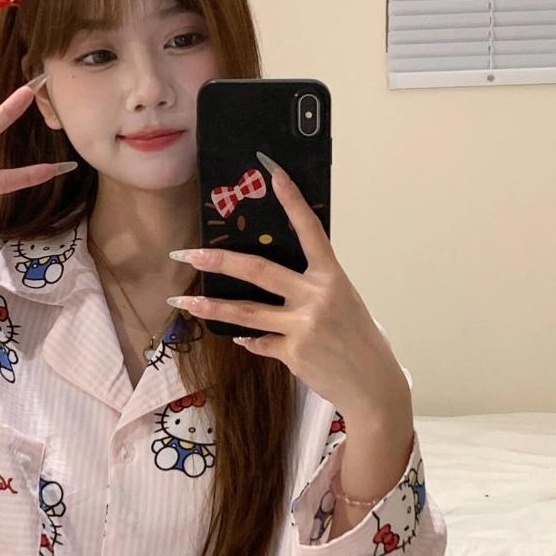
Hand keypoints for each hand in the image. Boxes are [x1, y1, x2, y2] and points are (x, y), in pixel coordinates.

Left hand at [167, 153, 411, 423]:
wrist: (373, 386)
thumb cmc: (358, 340)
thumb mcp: (343, 303)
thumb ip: (310, 289)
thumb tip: (271, 281)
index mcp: (333, 277)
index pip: (310, 229)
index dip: (291, 198)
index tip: (272, 170)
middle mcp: (317, 296)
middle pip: (257, 270)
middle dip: (217, 261)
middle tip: (186, 254)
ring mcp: (303, 326)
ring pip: (245, 312)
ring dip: (210, 307)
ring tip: (182, 303)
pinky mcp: (292, 353)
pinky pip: (260, 342)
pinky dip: (250, 341)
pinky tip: (242, 339)